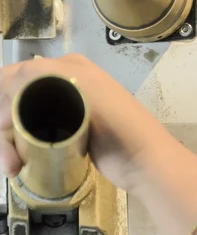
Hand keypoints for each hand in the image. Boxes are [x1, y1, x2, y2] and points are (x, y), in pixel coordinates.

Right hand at [0, 53, 174, 192]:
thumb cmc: (117, 123)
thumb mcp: (79, 88)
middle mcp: (63, 83)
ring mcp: (66, 108)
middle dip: (4, 128)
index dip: (2, 102)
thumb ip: (41, 75)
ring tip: (13, 166)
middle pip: (14, 100)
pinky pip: (33, 134)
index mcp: (67, 67)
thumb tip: (6, 80)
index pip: (15, 76)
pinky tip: (18, 164)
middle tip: (8, 158)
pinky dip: (20, 148)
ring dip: (9, 143)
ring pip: (20, 120)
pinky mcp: (68, 131)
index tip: (4, 128)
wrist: (144, 158)